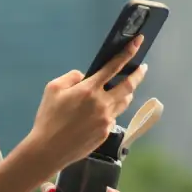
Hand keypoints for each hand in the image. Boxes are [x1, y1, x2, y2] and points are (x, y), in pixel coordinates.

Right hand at [26, 34, 147, 169]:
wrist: (49, 149)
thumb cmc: (48, 118)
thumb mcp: (53, 89)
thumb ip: (71, 77)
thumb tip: (85, 76)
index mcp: (89, 89)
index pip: (113, 66)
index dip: (127, 53)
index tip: (138, 42)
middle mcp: (102, 103)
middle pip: (129, 86)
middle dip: (138, 74)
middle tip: (142, 67)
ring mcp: (106, 120)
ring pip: (125, 102)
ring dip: (128, 92)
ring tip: (126, 88)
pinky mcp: (106, 133)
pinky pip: (114, 117)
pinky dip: (112, 110)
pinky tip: (104, 111)